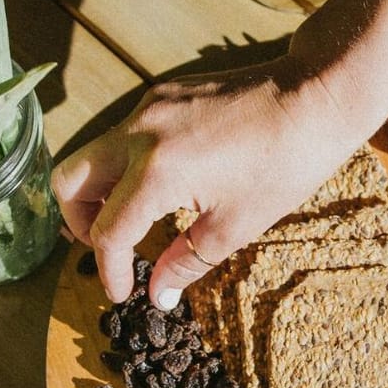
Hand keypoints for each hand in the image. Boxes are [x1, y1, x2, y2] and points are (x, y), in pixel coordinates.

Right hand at [51, 53, 367, 306]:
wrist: (317, 95)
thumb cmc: (285, 163)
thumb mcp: (236, 225)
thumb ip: (185, 262)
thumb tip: (157, 294)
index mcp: (156, 172)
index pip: (108, 230)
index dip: (110, 270)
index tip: (121, 292)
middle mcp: (140, 132)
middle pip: (71, 178)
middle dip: (79, 221)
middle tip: (109, 247)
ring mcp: (149, 106)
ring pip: (94, 152)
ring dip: (101, 191)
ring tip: (136, 221)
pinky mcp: (164, 93)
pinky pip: (124, 133)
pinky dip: (126, 164)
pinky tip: (162, 186)